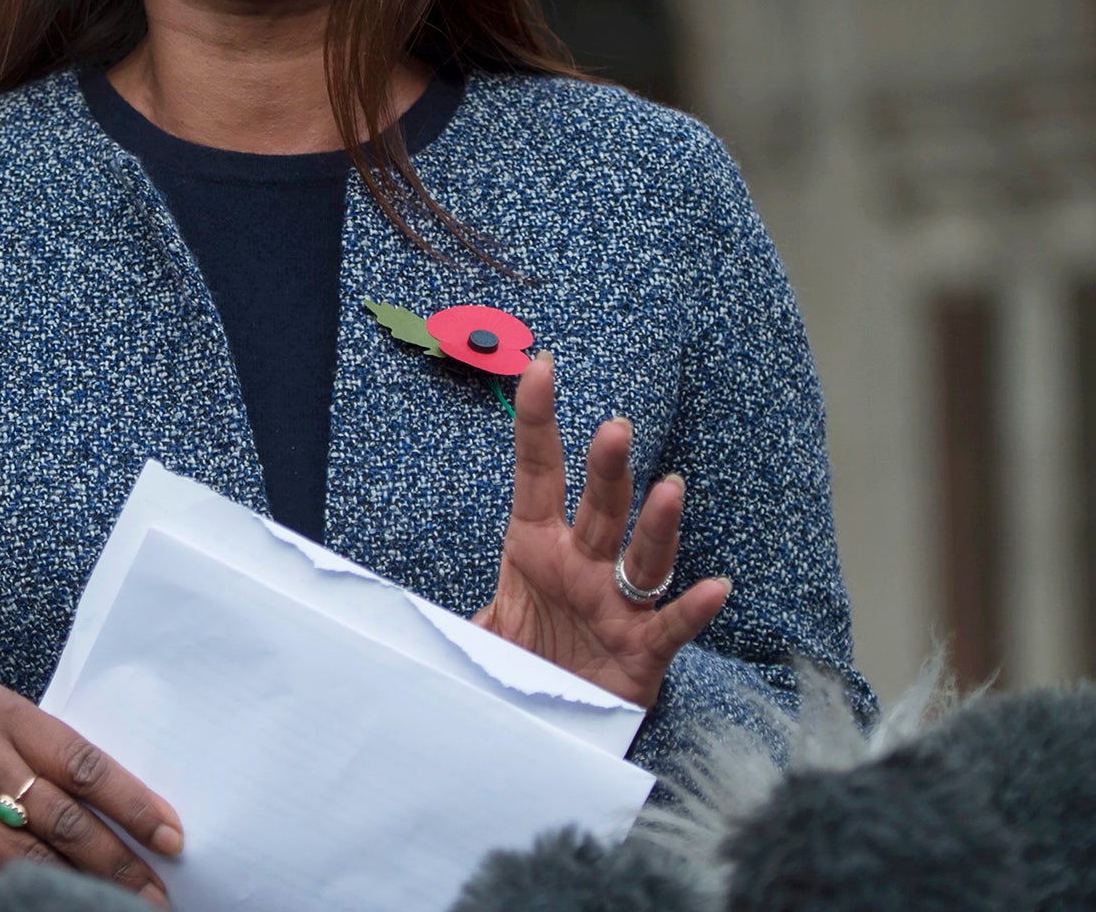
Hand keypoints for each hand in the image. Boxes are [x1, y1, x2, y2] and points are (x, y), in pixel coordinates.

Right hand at [0, 683, 182, 902]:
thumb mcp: (3, 736)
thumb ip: (55, 760)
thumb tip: (137, 813)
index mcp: (1, 712)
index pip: (82, 761)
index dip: (132, 803)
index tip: (171, 837)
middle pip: (60, 815)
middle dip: (114, 860)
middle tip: (152, 891)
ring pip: (26, 856)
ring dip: (78, 888)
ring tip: (116, 906)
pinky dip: (26, 898)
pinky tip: (56, 907)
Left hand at [472, 352, 729, 707]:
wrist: (549, 727)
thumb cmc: (518, 662)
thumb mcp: (471, 633)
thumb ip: (439, 612)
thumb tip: (381, 606)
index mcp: (535, 546)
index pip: (538, 473)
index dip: (538, 422)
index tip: (540, 369)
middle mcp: (583, 565)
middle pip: (601, 506)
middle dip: (608, 468)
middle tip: (613, 430)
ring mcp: (617, 605)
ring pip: (641, 556)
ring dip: (658, 525)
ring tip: (669, 489)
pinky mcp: (643, 651)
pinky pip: (670, 625)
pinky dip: (692, 608)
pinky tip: (714, 587)